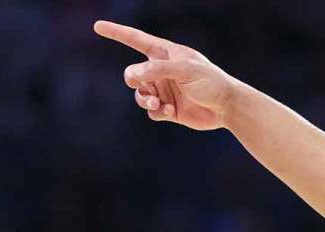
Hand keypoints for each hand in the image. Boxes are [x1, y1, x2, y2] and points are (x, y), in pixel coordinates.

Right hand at [93, 20, 238, 130]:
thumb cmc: (210, 81)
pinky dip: (157, 111)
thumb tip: (132, 74)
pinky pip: (152, 111)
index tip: (97, 26)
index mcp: (166, 54)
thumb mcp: (185, 70)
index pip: (136, 40)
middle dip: (133, 79)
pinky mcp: (169, 109)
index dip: (117, 33)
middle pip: (132, 73)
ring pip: (140, 94)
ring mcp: (165, 90)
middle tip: (142, 84)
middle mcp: (162, 71)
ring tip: (155, 102)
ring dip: (143, 99)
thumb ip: (157, 69)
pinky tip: (169, 111)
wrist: (227, 107)